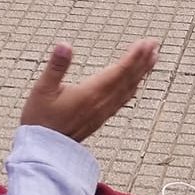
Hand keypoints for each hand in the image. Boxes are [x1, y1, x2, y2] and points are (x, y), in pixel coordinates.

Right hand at [18, 39, 159, 141]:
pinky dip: (132, 87)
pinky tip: (135, 84)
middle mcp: (101, 104)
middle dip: (143, 61)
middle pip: (128, 80)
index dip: (134, 57)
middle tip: (155, 44)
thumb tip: (64, 45)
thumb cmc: (40, 119)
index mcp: (90, 94)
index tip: (146, 43)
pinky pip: (122, 101)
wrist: (42, 151)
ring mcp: (102, 113)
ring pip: (128, 90)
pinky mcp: (99, 119)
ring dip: (141, 73)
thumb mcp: (43, 89)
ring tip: (151, 58)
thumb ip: (56, 66)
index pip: (118, 72)